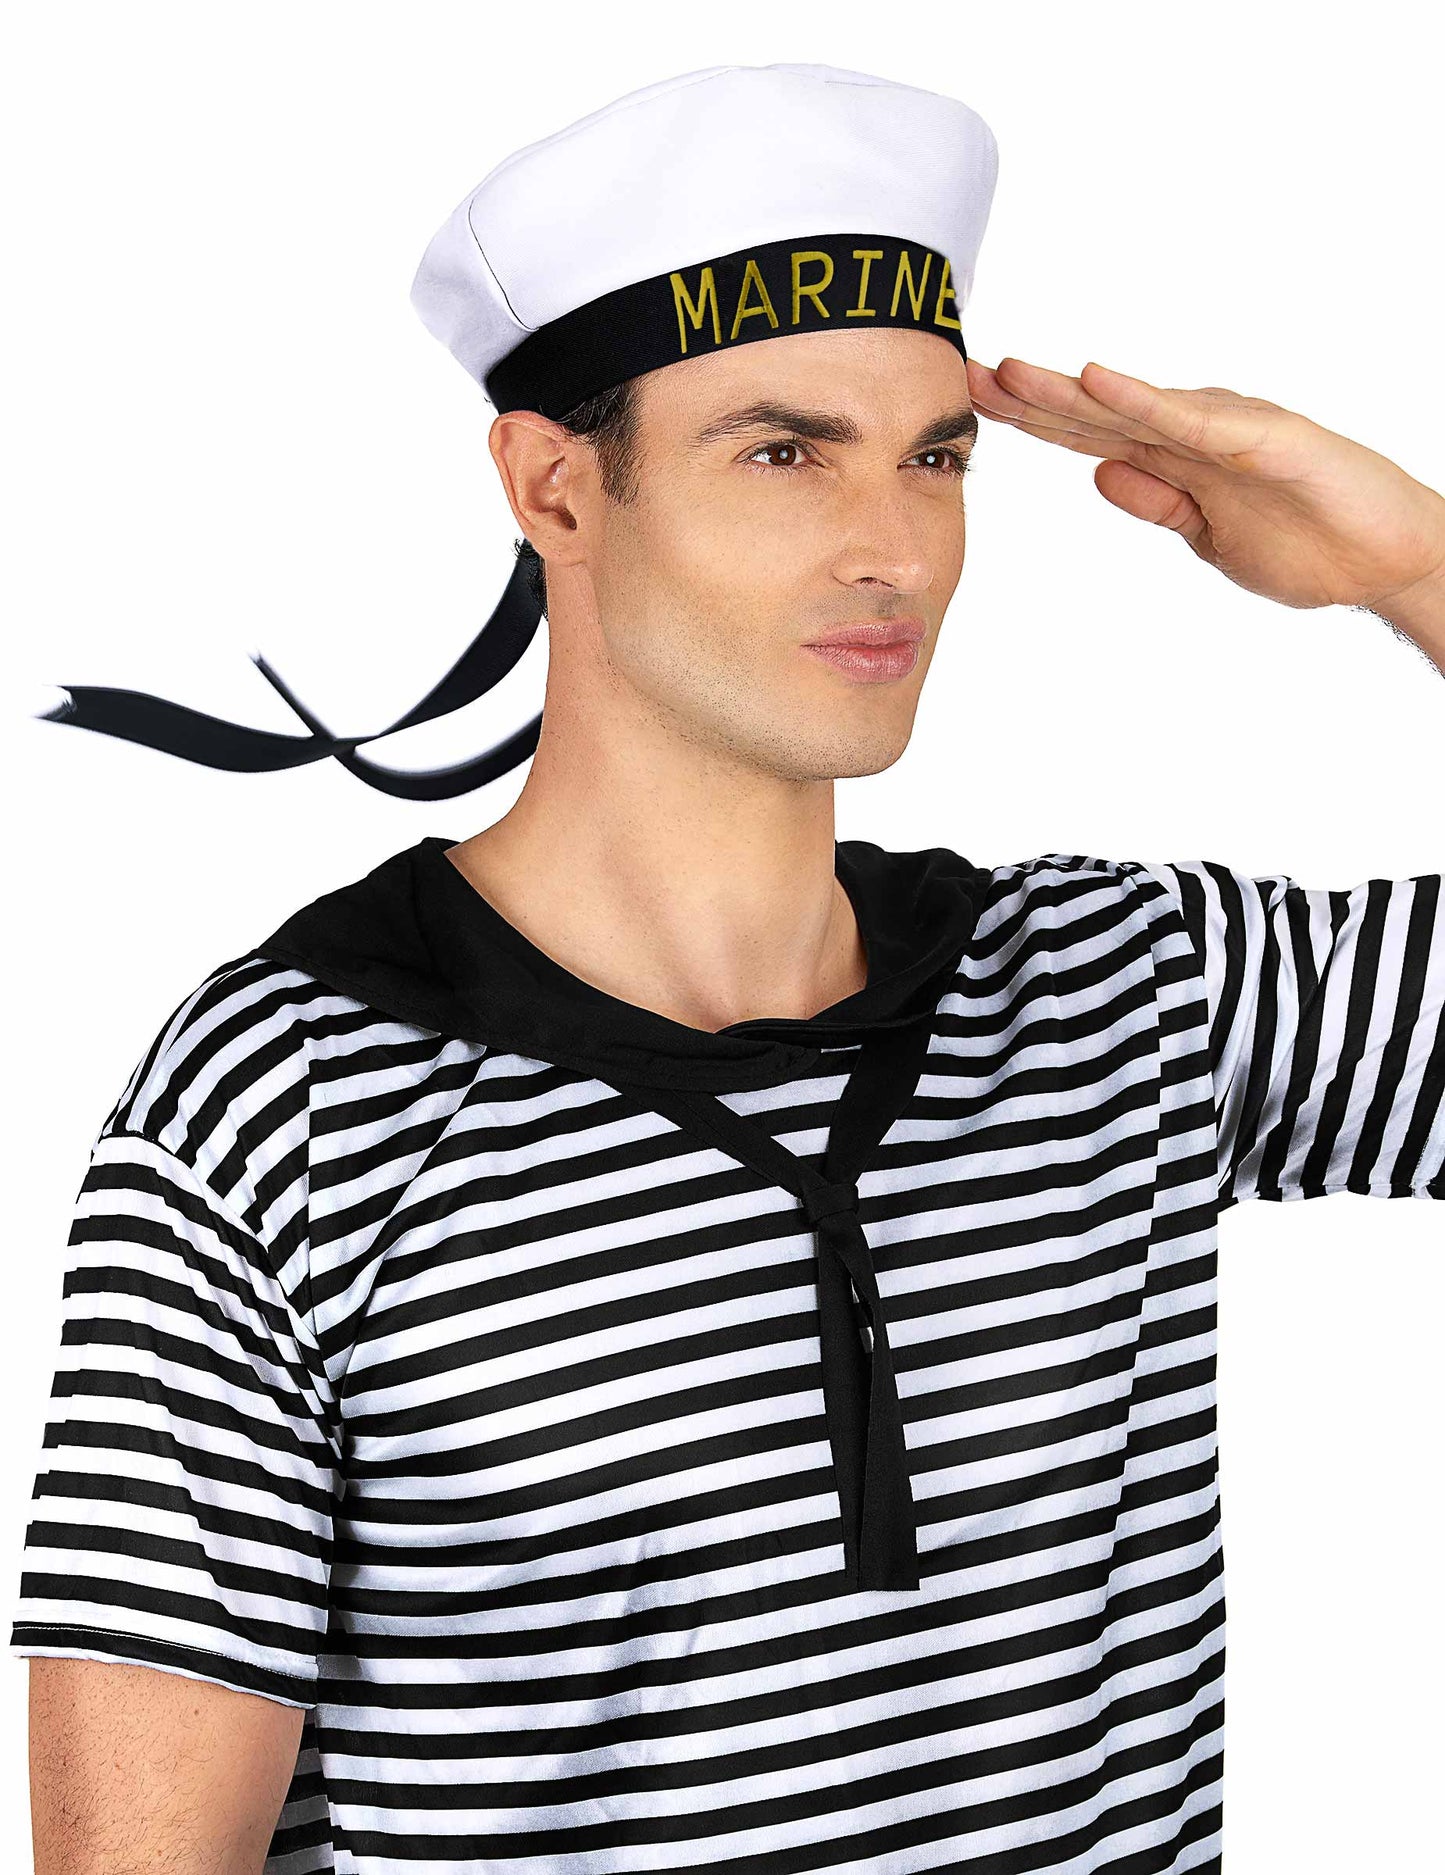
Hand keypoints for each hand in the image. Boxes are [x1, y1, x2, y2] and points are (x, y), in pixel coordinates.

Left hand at [965, 356, 1444, 616]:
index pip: (1087, 435)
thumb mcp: (1206, 534)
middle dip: (1029, 396)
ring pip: (1130, 407)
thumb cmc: (1308, 544)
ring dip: (1068, 390)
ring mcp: (1225, 429)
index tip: (971, 405)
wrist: (1386, 558)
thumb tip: (1096, 474)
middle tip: (964, 372)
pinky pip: (1189, 418)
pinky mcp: (1261, 436)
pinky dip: (1140, 399)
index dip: (1029, 420)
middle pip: (1094, 413)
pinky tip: (1095, 381)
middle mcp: (1192, 432)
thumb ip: (1156, 501)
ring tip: (1011, 372)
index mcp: (1175, 459)